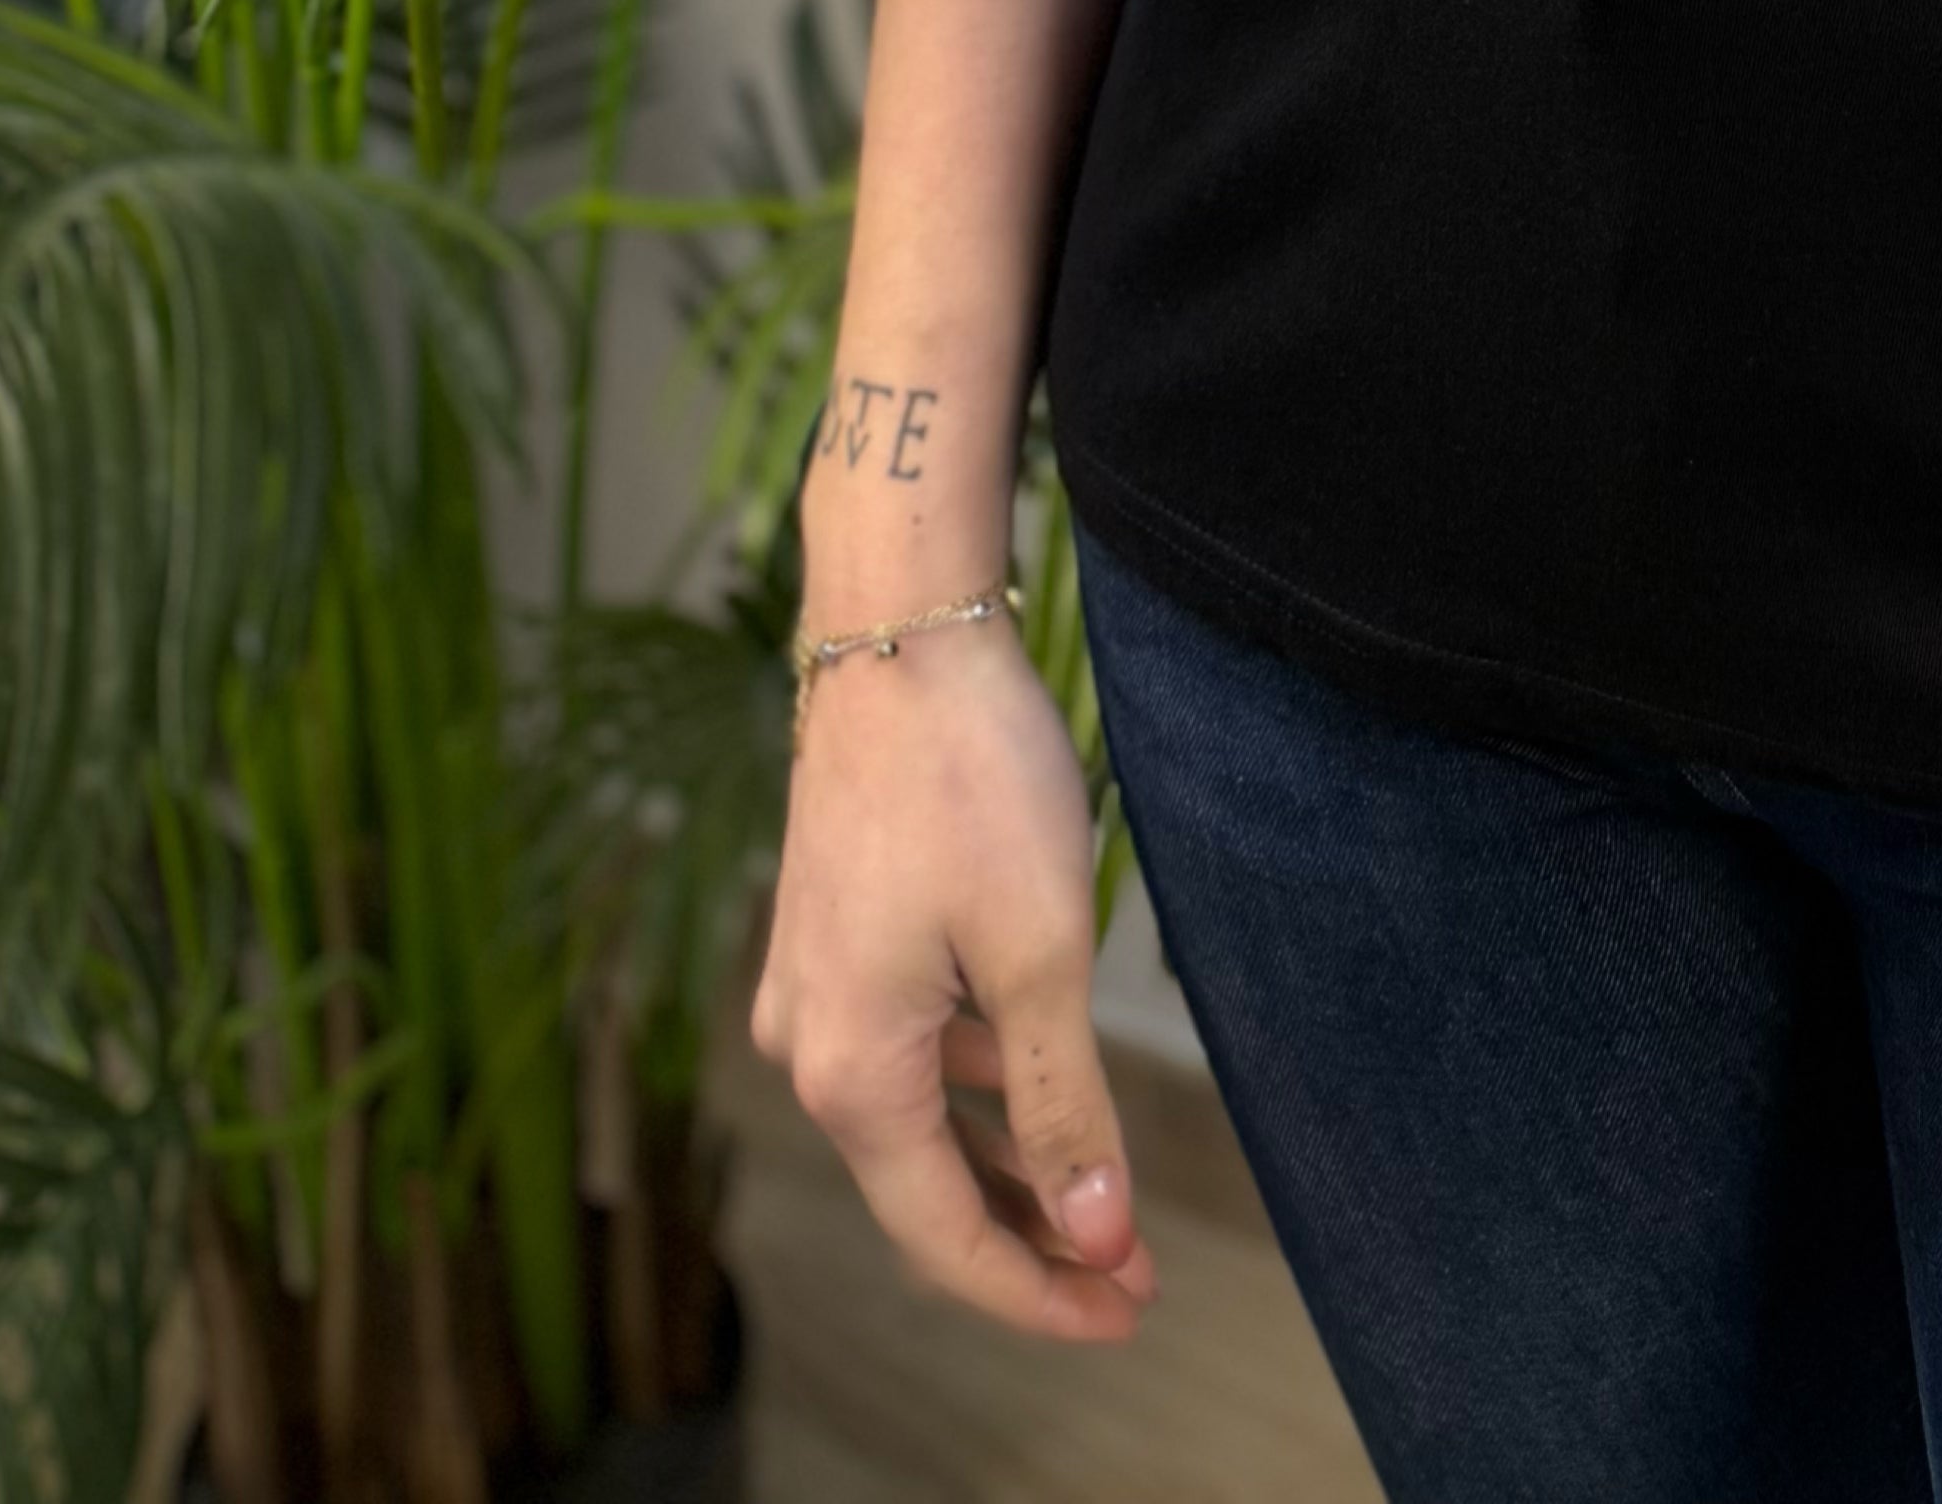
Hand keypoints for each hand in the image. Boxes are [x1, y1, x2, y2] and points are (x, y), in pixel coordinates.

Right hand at [749, 601, 1159, 1344]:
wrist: (899, 628)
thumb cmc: (969, 777)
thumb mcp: (1040, 950)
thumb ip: (1063, 1105)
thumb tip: (1094, 1233)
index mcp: (846, 1074)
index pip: (945, 1237)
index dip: (1040, 1291)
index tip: (1128, 1312)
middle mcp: (807, 1050)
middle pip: (926, 1188)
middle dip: (1033, 1238)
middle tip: (1134, 1275)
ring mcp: (812, 992)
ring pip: (920, 1121)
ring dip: (1010, 1163)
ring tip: (1107, 1196)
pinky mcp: (835, 942)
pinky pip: (908, 1053)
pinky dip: (979, 1089)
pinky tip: (1039, 1083)